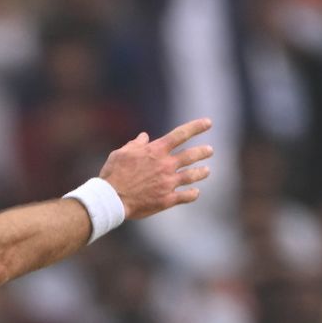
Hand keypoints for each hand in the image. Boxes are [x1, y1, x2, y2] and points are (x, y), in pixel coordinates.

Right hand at [99, 118, 213, 219]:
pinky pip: (186, 196)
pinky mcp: (167, 200)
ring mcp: (168, 183)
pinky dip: (192, 194)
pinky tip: (195, 192)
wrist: (111, 199)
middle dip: (203, 152)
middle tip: (209, 151)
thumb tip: (144, 137)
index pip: (181, 134)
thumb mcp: (121, 153)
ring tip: (206, 171)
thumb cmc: (113, 174)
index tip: (208, 123)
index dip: (196, 127)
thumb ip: (135, 144)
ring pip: (192, 175)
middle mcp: (166, 165)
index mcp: (156, 151)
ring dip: (201, 172)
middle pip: (192, 155)